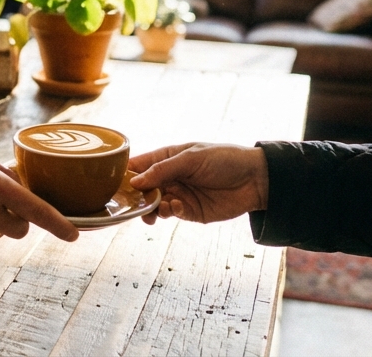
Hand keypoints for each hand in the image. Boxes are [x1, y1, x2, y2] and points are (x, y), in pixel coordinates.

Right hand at [128, 143, 268, 223]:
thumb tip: (135, 182)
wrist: (256, 180)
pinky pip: (172, 214)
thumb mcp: (192, 158)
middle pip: (143, 188)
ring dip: (151, 207)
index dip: (125, 174)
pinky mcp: (190, 211)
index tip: (114, 184)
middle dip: (136, 196)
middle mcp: (170, 177)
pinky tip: (177, 208)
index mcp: (168, 158)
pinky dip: (169, 213)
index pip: (139, 165)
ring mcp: (179, 195)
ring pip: (154, 204)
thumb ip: (163, 169)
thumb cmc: (225, 160)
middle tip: (132, 203)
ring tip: (156, 209)